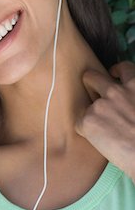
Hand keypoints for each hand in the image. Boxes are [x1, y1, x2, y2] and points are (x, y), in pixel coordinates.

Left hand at [75, 61, 134, 180]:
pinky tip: (101, 140)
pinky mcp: (87, 120)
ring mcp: (99, 104)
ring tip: (104, 129)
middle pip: (91, 77)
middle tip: (92, 93)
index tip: (112, 75)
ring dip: (91, 114)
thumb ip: (133, 98)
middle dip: (90, 83)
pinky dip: (87, 132)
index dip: (115, 72)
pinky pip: (80, 124)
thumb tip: (125, 105)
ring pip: (85, 105)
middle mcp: (114, 90)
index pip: (122, 68)